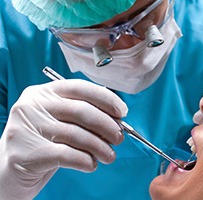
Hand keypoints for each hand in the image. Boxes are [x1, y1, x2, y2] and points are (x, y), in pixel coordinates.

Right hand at [0, 79, 127, 198]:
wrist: (9, 169)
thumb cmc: (42, 143)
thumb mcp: (59, 121)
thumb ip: (82, 115)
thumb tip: (116, 120)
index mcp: (44, 92)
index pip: (81, 87)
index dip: (106, 99)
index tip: (122, 112)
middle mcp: (33, 105)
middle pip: (81, 111)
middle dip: (107, 125)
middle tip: (119, 137)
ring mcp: (27, 128)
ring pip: (77, 135)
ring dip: (101, 147)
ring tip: (109, 156)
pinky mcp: (27, 153)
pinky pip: (67, 155)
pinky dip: (86, 160)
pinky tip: (91, 164)